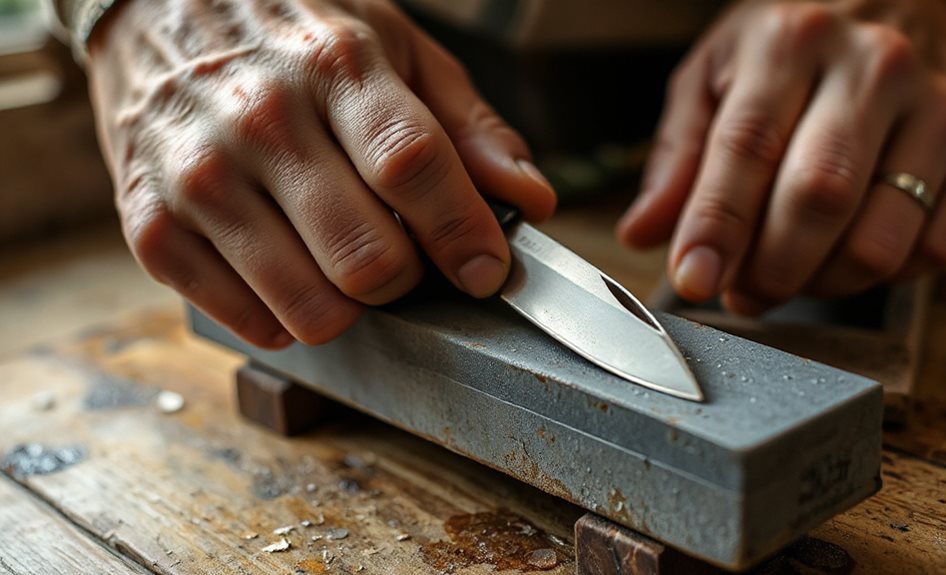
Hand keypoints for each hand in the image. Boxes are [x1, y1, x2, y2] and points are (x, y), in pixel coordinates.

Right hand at [87, 0, 555, 346]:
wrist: (155, 9)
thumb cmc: (291, 34)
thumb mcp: (393, 47)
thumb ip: (468, 126)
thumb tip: (529, 197)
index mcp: (335, 66)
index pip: (413, 167)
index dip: (462, 232)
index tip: (484, 269)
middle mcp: (261, 120)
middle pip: (367, 258)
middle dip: (407, 279)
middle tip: (402, 258)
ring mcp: (200, 177)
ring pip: (310, 307)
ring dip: (348, 305)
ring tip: (339, 263)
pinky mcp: (152, 226)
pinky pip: (247, 320)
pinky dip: (284, 315)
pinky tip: (286, 271)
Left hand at [617, 0, 945, 313]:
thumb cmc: (795, 48)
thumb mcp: (715, 76)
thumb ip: (678, 156)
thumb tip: (644, 233)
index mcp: (792, 42)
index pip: (747, 147)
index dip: (716, 226)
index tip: (695, 277)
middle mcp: (875, 67)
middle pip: (819, 198)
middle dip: (769, 268)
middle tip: (741, 289)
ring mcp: (941, 109)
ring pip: (879, 240)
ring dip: (820, 283)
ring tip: (789, 272)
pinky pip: (931, 251)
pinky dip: (877, 276)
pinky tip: (846, 252)